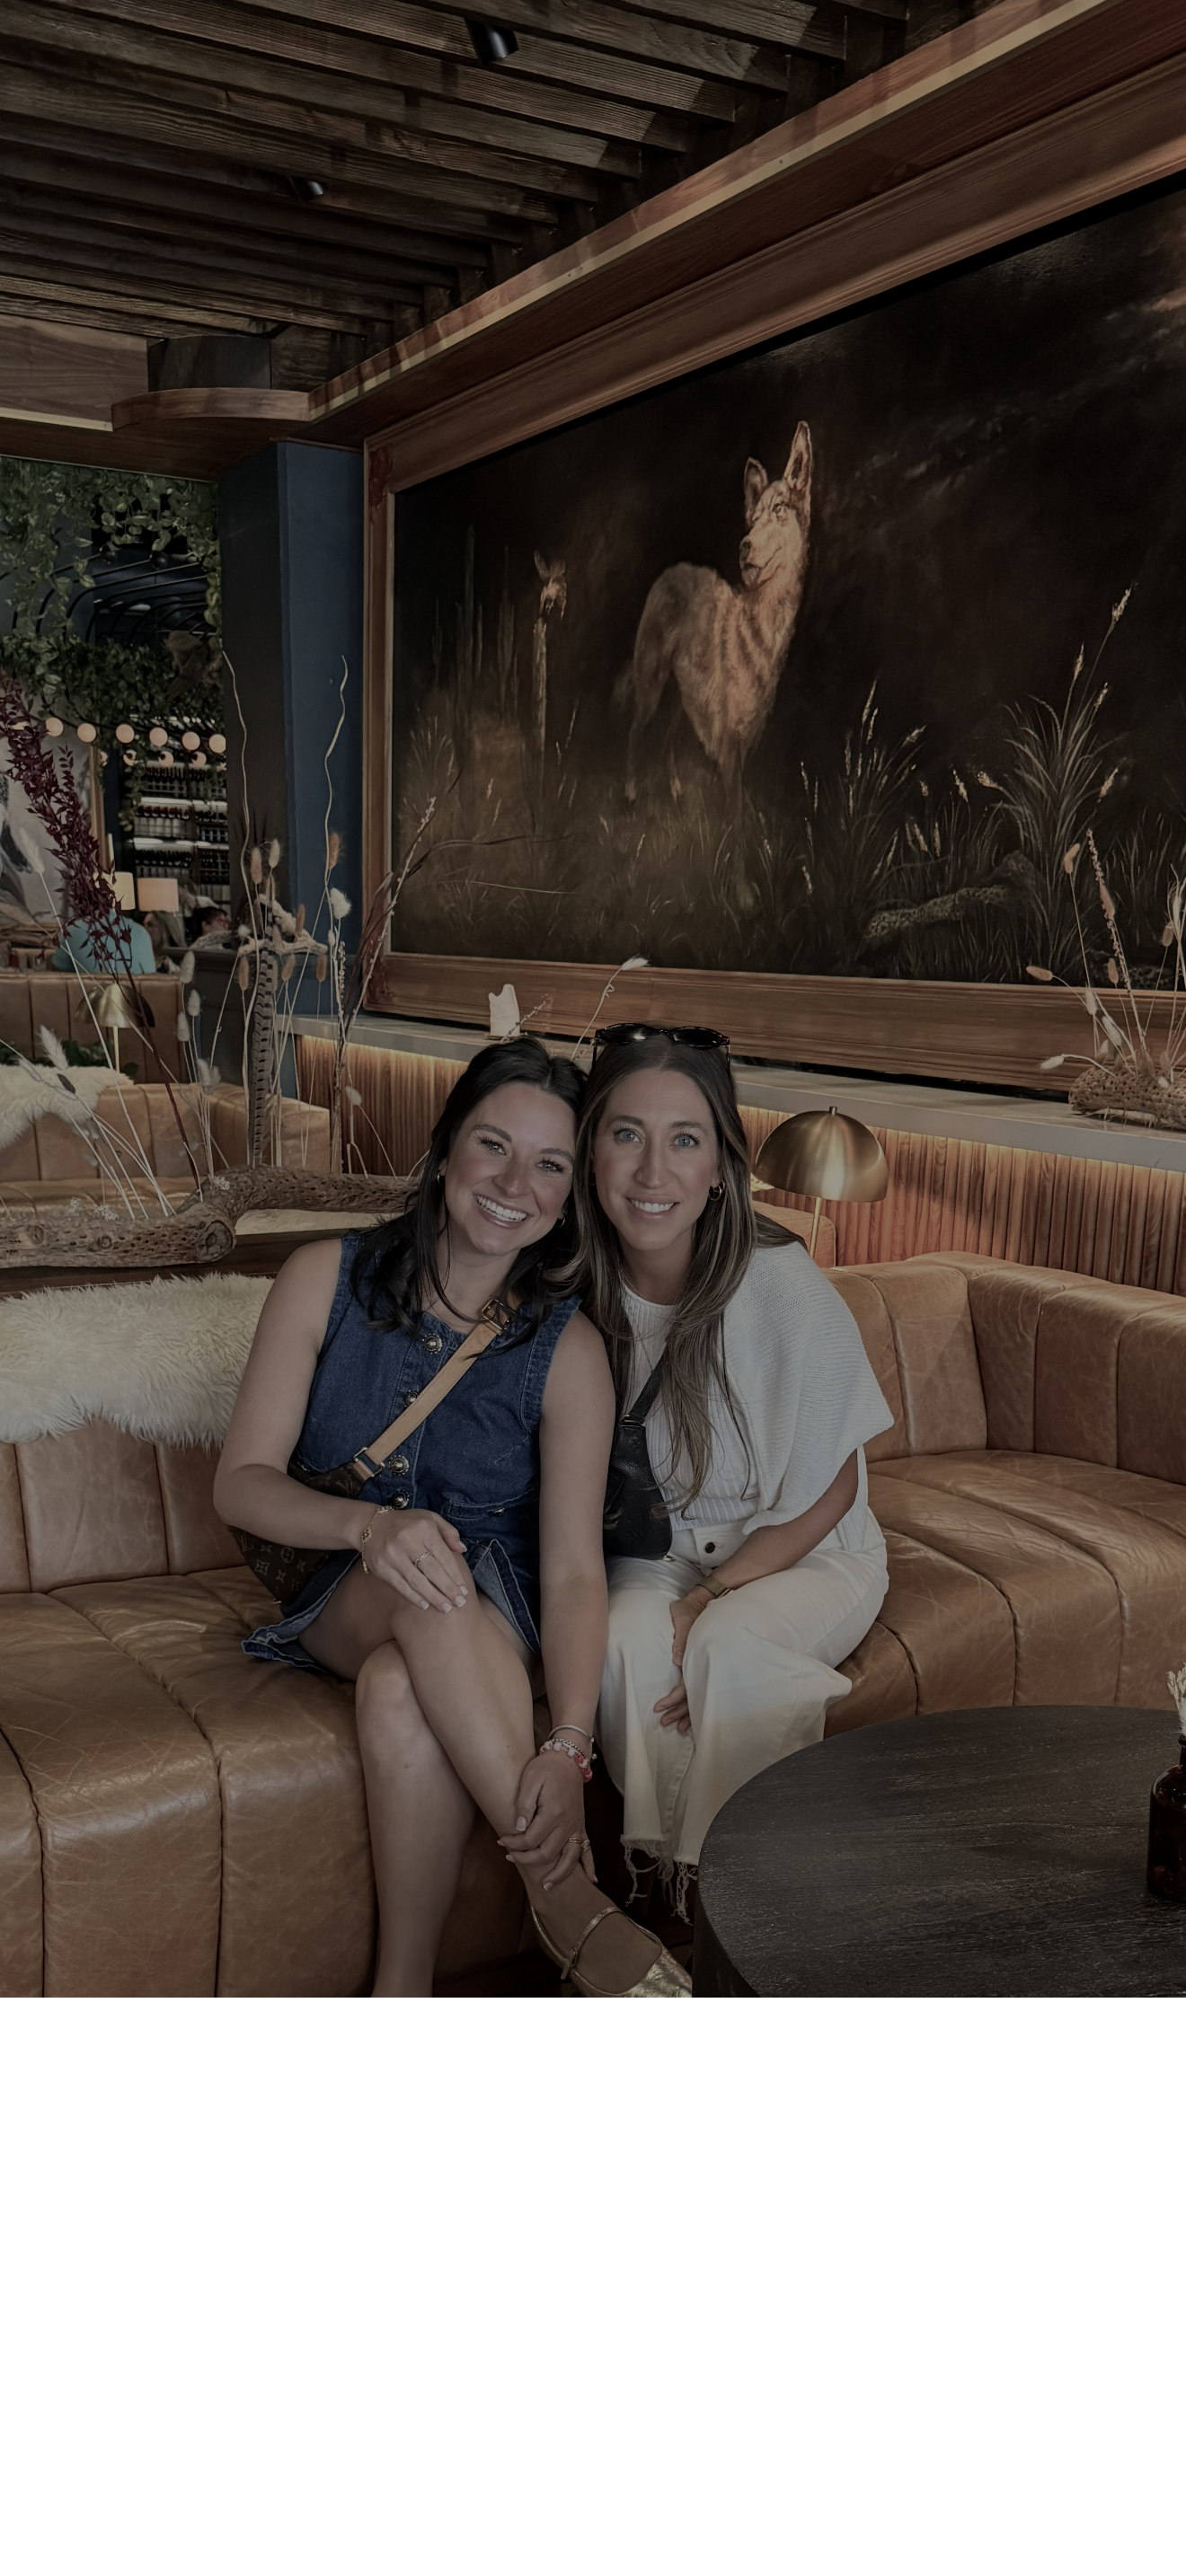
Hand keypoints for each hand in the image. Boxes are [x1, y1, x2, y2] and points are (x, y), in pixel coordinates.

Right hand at [361, 1508, 468, 1612]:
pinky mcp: (381, 1567)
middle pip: (432, 1570)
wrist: (370, 1524)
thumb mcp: (429, 1518)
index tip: (463, 1590)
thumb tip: (462, 1549)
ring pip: (417, 1581)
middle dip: (448, 1589)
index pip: (443, 1556)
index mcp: (424, 1528)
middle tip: (459, 1604)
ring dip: (433, 1597)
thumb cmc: (406, 1523)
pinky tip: (425, 1605)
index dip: (455, 1575)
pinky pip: (400, 1585)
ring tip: (445, 1608)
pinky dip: (413, 1597)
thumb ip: (448, 1532)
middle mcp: (408, 1541)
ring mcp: (393, 1555)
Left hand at [497, 1750, 595, 1890]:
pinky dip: (589, 1866)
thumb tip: (519, 1827)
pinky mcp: (581, 1826)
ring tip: (546, 1886)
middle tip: (510, 1856)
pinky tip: (590, 1880)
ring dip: (559, 1874)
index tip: (502, 1840)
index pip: (530, 1839)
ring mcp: (576, 1826)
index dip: (514, 1844)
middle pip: (547, 1853)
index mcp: (553, 1812)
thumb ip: (524, 1805)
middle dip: (526, 1859)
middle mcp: (567, 1823)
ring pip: (569, 1858)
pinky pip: (588, 1850)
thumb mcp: (530, 1779)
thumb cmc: (547, 1768)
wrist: (568, 1759)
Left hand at [654, 1585, 711, 1732]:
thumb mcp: (683, 1619)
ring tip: (677, 1727)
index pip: (685, 1686)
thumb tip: (677, 1659)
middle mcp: (700, 1665)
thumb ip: (681, 1638)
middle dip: (678, 1712)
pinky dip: (693, 1703)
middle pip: (692, 1696)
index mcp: (695, 1656)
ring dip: (687, 1713)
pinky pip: (697, 1687)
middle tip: (665, 1723)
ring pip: (697, 1696)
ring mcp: (702, 1666)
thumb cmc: (690, 1609)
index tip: (658, 1708)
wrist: (704, 1600)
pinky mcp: (700, 1664)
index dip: (673, 1699)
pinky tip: (688, 1715)